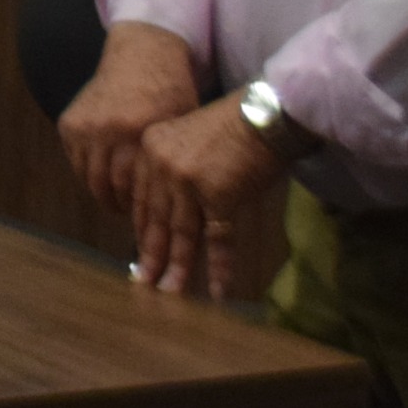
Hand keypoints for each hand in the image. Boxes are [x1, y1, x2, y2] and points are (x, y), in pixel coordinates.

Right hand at [57, 21, 203, 214]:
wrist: (142, 56)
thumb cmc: (170, 93)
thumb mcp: (178, 129)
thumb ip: (164, 163)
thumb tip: (164, 206)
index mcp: (135, 132)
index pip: (130, 186)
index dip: (137, 206)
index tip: (145, 216)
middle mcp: (105, 129)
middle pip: (105, 184)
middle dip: (117, 204)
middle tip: (128, 212)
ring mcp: (83, 125)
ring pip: (87, 176)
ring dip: (100, 191)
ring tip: (115, 199)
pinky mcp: (69, 122)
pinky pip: (74, 159)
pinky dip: (87, 171)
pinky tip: (103, 174)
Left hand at [130, 97, 283, 299]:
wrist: (266, 114)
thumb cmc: (232, 128)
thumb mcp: (189, 143)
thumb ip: (173, 175)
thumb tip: (170, 218)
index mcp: (150, 149)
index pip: (142, 201)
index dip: (143, 232)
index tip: (141, 255)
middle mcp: (162, 165)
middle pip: (157, 220)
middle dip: (153, 256)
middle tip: (145, 284)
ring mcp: (189, 181)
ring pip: (182, 234)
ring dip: (179, 268)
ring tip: (172, 294)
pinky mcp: (219, 195)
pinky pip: (218, 239)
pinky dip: (220, 267)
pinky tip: (218, 290)